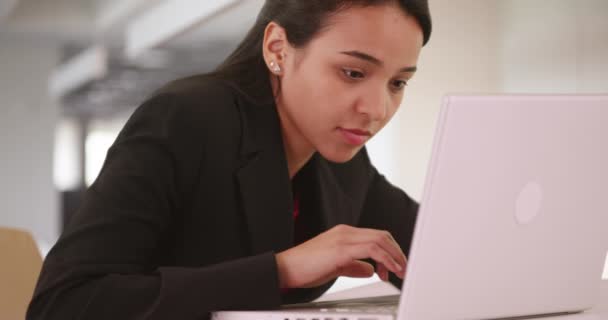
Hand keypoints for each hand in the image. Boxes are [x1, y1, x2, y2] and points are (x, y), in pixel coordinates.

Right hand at [275, 224, 406, 287]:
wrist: (285, 268)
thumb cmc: (305, 268)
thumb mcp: (335, 267)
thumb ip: (354, 266)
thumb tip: (370, 269)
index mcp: (344, 234)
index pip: (376, 236)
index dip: (390, 251)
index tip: (394, 268)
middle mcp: (345, 232)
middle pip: (382, 235)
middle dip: (397, 253)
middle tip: (403, 270)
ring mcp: (343, 238)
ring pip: (380, 240)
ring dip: (394, 256)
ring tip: (399, 271)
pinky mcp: (341, 249)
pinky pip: (371, 249)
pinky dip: (385, 259)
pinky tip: (387, 271)